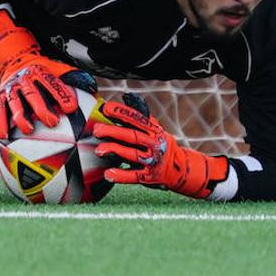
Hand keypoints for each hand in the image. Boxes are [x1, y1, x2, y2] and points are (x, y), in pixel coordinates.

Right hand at [0, 9, 87, 137]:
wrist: (15, 59)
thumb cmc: (40, 69)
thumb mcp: (56, 67)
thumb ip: (72, 77)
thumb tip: (93, 88)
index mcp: (39, 71)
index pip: (52, 83)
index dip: (62, 95)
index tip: (71, 108)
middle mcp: (23, 79)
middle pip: (33, 95)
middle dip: (42, 109)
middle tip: (53, 122)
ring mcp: (10, 89)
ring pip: (15, 104)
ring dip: (21, 118)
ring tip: (29, 129)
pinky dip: (1, 123)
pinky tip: (4, 135)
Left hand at [94, 93, 228, 198]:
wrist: (179, 169)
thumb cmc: (159, 145)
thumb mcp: (155, 130)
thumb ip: (140, 119)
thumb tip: (125, 98)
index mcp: (154, 130)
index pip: (136, 118)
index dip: (121, 112)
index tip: (106, 109)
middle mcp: (155, 144)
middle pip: (132, 136)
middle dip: (113, 132)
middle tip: (96, 130)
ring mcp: (153, 160)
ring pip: (132, 155)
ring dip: (115, 151)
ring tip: (99, 150)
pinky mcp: (150, 176)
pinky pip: (134, 176)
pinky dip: (121, 176)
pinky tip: (108, 174)